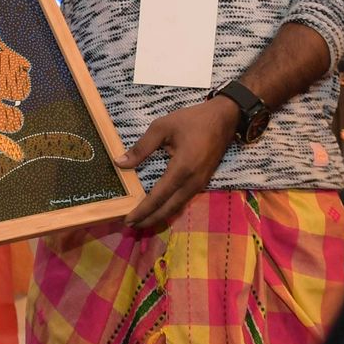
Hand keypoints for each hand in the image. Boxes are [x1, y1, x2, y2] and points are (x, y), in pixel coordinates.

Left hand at [119, 96, 238, 228]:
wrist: (224, 118)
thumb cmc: (192, 120)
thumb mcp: (162, 127)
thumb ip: (141, 147)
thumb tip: (119, 163)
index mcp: (182, 169)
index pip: (158, 197)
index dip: (142, 210)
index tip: (127, 219)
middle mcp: (192, 182)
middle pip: (168, 209)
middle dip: (149, 219)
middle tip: (130, 226)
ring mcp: (200, 184)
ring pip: (177, 207)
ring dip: (159, 216)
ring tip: (141, 222)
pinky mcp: (202, 182)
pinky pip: (184, 201)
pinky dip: (169, 209)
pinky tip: (159, 210)